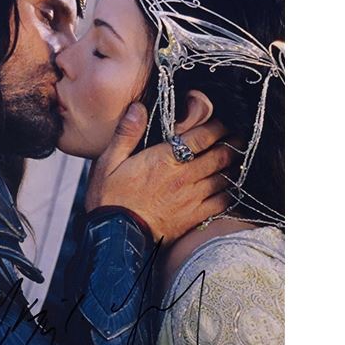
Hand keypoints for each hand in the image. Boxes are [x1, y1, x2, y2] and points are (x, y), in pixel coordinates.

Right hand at [85, 102, 235, 243]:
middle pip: (220, 155)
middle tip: (235, 138)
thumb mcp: (108, 162)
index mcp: (165, 160)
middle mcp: (184, 177)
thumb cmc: (110, 199)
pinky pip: (222, 202)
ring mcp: (192, 198)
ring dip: (231, 167)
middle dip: (231, 144)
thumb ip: (126, 133)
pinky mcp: (194, 217)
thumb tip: (138, 108)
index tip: (221, 123)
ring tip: (233, 160)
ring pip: (225, 178)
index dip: (217, 127)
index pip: (202, 137)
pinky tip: (227, 188)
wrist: (115, 236)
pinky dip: (229, 193)